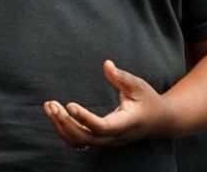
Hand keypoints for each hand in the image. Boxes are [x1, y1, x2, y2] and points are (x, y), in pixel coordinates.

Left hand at [44, 59, 173, 149]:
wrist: (158, 122)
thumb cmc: (147, 100)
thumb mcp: (139, 86)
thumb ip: (122, 77)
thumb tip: (106, 64)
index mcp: (125, 123)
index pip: (102, 127)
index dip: (85, 118)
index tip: (70, 104)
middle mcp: (114, 137)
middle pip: (85, 138)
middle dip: (65, 123)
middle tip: (52, 104)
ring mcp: (106, 141)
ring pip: (79, 142)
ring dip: (61, 127)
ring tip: (49, 106)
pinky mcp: (100, 140)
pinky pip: (79, 141)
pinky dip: (65, 130)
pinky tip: (55, 114)